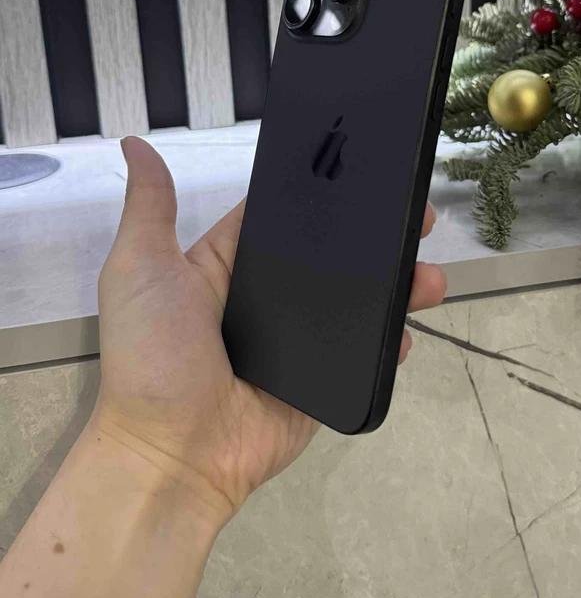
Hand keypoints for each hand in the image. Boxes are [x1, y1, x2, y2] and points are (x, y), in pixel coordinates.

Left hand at [94, 137, 446, 525]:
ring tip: (429, 277)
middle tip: (420, 216)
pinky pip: (365, 355)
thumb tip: (134, 142)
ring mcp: (299, 342)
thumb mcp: (139, 270)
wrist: (174, 455)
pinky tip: (409, 328)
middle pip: (333, 255)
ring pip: (358, 302)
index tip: (368, 164)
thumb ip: (150, 208)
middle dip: (377, 235)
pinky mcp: (322, 382)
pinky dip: (391, 342)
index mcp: (226, 263)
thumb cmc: (152, 357)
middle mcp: (266, 297)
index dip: (324, 191)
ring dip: (397, 284)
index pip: (284, 217)